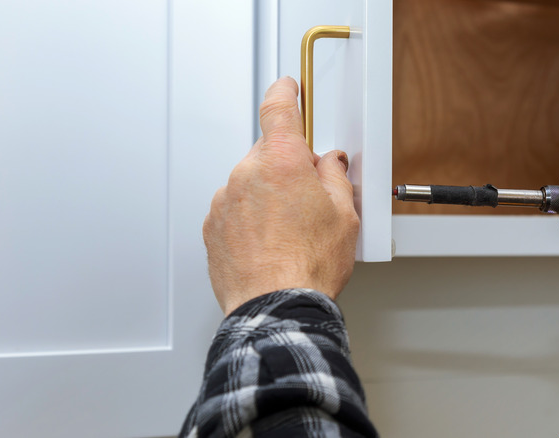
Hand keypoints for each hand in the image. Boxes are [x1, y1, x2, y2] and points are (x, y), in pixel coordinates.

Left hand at [203, 77, 359, 314]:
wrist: (277, 307)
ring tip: (290, 232)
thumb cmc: (308, 267)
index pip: (279, 109)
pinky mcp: (213, 226)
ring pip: (252, 182)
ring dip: (269, 195)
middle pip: (269, 152)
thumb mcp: (344, 215)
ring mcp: (226, 200)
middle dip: (289, 167)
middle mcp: (247, 174)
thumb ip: (335, 177)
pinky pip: (235, 208)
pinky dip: (251, 217)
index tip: (288, 86)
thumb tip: (330, 164)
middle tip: (310, 199)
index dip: (285, 92)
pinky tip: (272, 243)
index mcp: (282, 162)